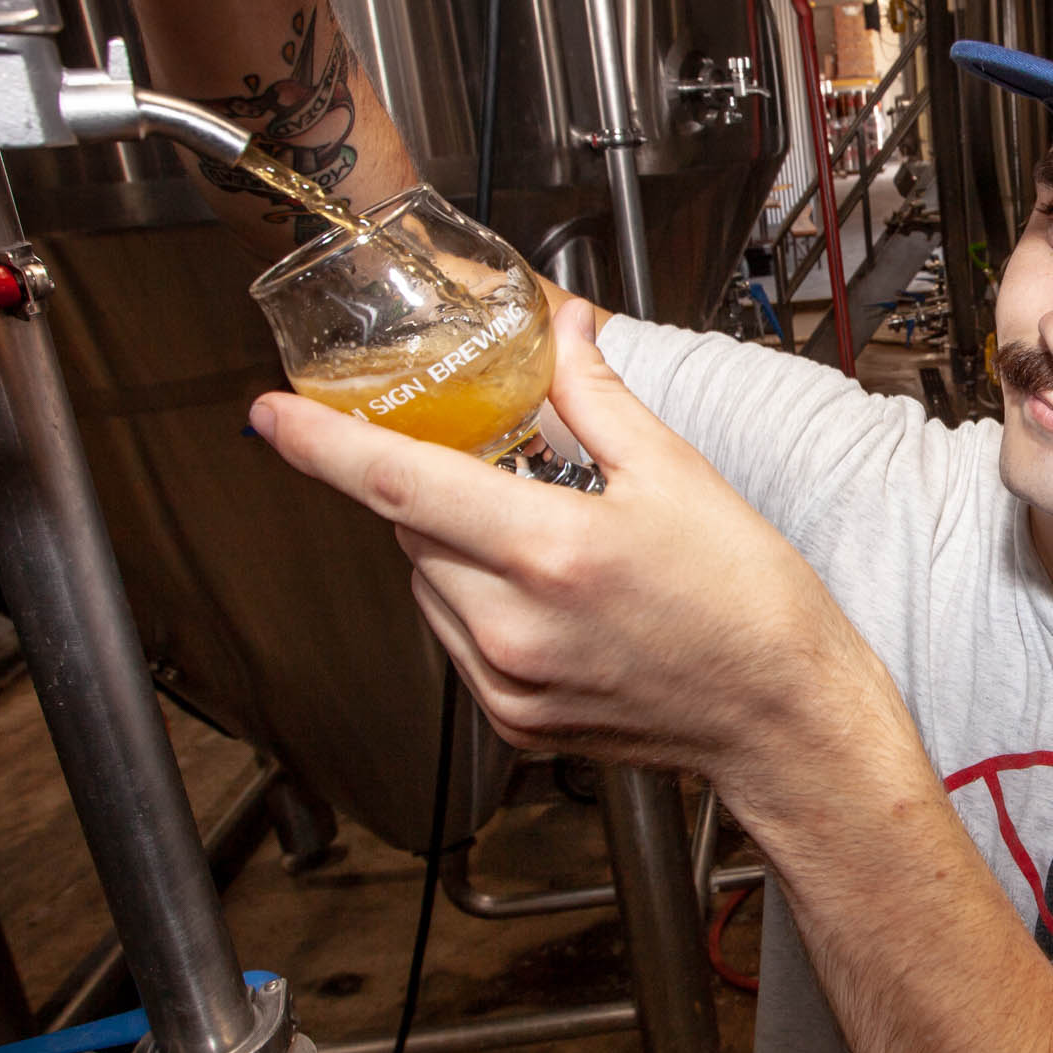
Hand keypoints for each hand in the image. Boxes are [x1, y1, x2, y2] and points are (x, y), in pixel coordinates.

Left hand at [247, 301, 924, 826]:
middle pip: (412, 531)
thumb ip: (595, 397)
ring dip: (453, 545)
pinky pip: (454, 637)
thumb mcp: (677, 475)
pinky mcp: (512, 722)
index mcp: (552, 552)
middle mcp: (515, 627)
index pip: (400, 485)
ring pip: (427, 584)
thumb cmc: (750, 605)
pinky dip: (475, 600)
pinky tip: (545, 594)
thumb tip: (562, 330)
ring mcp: (508, 684)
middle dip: (437, 485)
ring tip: (544, 541)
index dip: (324, 444)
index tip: (271, 413)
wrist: (781, 717)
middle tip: (497, 465)